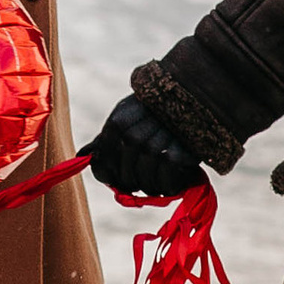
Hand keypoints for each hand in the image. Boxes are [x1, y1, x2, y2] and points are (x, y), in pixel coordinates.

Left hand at [81, 92, 207, 199]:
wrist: (200, 98)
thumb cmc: (160, 111)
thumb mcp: (131, 116)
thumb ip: (107, 138)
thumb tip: (82, 155)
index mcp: (119, 121)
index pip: (103, 161)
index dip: (109, 174)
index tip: (117, 178)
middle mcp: (133, 133)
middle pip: (125, 175)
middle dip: (132, 182)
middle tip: (142, 182)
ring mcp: (155, 144)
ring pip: (144, 181)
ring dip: (152, 186)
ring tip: (159, 180)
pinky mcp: (177, 153)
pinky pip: (165, 181)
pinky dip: (170, 185)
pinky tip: (175, 178)